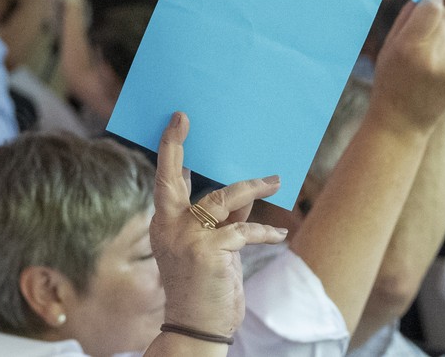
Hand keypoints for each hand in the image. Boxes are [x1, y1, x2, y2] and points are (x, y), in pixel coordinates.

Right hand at [151, 112, 287, 337]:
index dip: (172, 150)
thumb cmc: (206, 286)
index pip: (165, 182)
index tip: (178, 123)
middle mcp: (168, 227)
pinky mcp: (209, 251)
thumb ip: (222, 218)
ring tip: (276, 181)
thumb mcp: (212, 247)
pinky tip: (280, 234)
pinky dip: (266, 232)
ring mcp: (186, 238)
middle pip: (169, 178)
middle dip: (175, 146)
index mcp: (164, 224)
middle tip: (183, 118)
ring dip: (254, 187)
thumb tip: (241, 191)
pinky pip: (244, 230)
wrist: (197, 327)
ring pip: (222, 197)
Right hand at [370, 0, 444, 132]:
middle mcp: (432, 58)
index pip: (432, 8)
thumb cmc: (391, 80)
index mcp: (409, 48)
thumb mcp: (389, 48)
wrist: (402, 122)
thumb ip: (406, 18)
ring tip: (432, 50)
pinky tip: (439, 66)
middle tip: (428, 25)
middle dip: (440, 15)